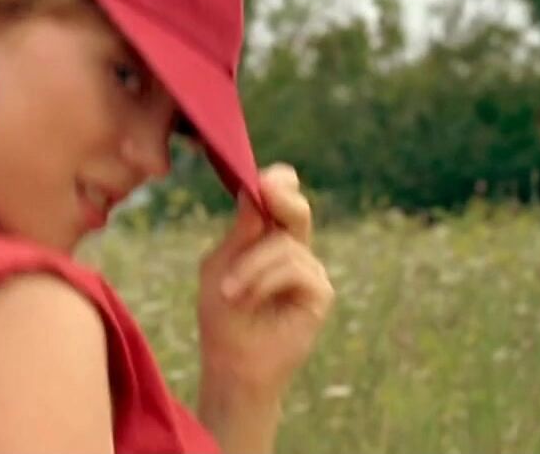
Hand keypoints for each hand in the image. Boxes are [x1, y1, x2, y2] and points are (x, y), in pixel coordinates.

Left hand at [196, 163, 335, 398]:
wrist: (232, 363)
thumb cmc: (222, 315)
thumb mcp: (219, 266)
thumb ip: (239, 232)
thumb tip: (254, 191)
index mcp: (266, 237)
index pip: (281, 199)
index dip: (278, 182)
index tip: (263, 176)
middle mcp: (292, 249)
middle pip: (295, 210)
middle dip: (281, 197)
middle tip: (266, 189)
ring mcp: (308, 270)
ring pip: (284, 245)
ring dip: (250, 266)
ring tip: (228, 291)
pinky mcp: (320, 293)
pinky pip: (295, 269)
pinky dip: (265, 280)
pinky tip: (248, 298)